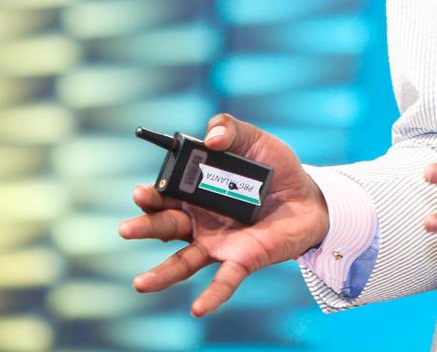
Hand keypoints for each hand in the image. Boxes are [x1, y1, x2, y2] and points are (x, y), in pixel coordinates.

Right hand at [119, 115, 329, 316]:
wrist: (310, 196)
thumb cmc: (276, 168)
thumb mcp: (255, 140)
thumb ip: (229, 129)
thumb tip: (210, 137)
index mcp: (196, 191)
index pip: (164, 194)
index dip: (150, 195)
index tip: (141, 193)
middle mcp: (200, 221)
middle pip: (166, 226)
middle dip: (145, 228)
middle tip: (126, 229)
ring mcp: (218, 243)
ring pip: (183, 261)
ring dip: (161, 274)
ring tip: (140, 283)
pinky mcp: (242, 259)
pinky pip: (224, 280)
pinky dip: (211, 295)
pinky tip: (198, 308)